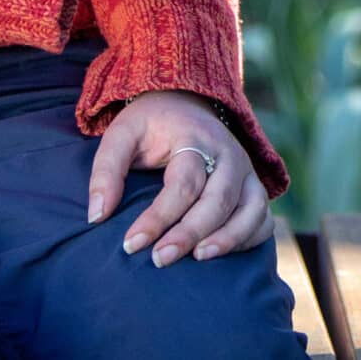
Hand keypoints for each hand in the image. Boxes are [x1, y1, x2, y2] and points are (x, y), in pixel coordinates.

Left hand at [85, 91, 271, 267]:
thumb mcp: (122, 134)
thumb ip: (106, 171)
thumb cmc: (151, 124)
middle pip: (219, 199)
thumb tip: (97, 216)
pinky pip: (262, 218)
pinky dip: (248, 239)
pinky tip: (220, 254)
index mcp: (195, 137)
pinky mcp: (254, 188)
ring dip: (229, 239)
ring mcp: (247, 172)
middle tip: (159, 259)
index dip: (157, 218)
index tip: (130, 244)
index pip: (182, 184)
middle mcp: (228, 154)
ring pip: (251, 209)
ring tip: (198, 259)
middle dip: (190, 233)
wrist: (186, 102)